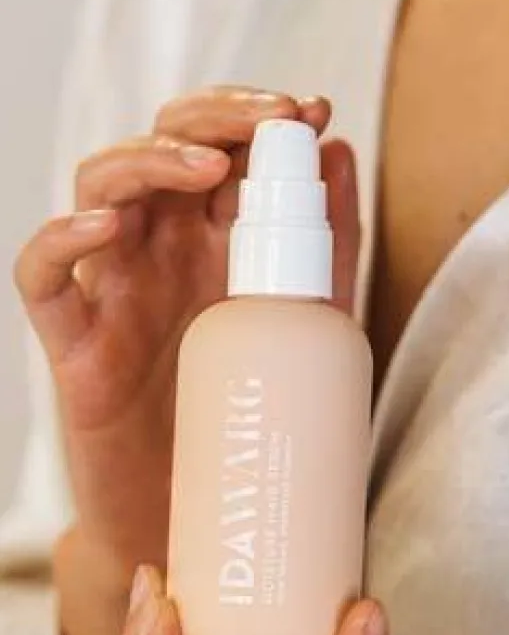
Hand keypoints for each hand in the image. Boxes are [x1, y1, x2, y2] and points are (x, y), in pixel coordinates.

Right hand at [15, 87, 359, 589]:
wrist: (211, 527)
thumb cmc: (254, 423)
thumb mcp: (310, 330)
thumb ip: (329, 250)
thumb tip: (341, 151)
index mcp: (215, 244)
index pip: (222, 149)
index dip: (257, 115)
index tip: (311, 107)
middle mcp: (160, 254)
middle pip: (161, 147)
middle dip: (213, 118)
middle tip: (267, 118)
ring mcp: (112, 292)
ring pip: (99, 188)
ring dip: (149, 160)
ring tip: (208, 169)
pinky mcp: (73, 346)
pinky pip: (41, 277)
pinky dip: (61, 241)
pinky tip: (104, 226)